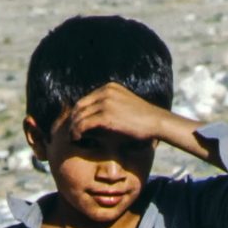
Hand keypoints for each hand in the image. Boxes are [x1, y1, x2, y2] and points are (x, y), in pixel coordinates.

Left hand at [63, 82, 180, 145]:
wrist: (157, 122)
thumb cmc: (145, 119)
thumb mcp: (126, 105)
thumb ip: (113, 106)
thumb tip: (101, 118)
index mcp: (110, 87)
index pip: (86, 99)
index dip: (78, 112)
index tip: (76, 124)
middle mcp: (105, 92)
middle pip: (80, 106)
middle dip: (73, 119)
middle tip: (70, 132)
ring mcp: (105, 103)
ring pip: (80, 115)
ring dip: (73, 128)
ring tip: (73, 138)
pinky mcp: (106, 116)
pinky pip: (84, 124)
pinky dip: (77, 132)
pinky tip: (77, 139)